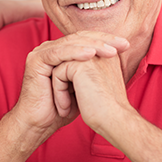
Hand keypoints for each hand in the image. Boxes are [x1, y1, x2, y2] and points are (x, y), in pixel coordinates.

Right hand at [9, 31, 128, 139]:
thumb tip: (116, 60)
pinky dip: (75, 52)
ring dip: (93, 45)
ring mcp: (41, 53)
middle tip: (123, 44)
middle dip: (103, 40)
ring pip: (71, 43)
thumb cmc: (61, 108)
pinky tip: (91, 54)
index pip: (86, 40)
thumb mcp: (83, 86)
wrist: (41, 123)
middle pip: (80, 37)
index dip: (106, 40)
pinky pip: (58, 53)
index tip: (126, 45)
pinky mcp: (36, 60)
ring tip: (110, 50)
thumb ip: (93, 70)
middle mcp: (50, 49)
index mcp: (61, 52)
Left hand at [51, 52, 131, 134]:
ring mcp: (91, 55)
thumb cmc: (106, 110)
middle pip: (68, 61)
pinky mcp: (80, 65)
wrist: (116, 121)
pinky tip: (66, 108)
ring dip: (59, 89)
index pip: (78, 59)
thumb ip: (85, 74)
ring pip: (60, 67)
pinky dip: (58, 92)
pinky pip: (58, 73)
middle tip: (65, 105)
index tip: (76, 101)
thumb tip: (68, 74)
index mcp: (106, 54)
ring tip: (65, 107)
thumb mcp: (96, 86)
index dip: (71, 80)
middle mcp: (101, 50)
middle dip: (63, 82)